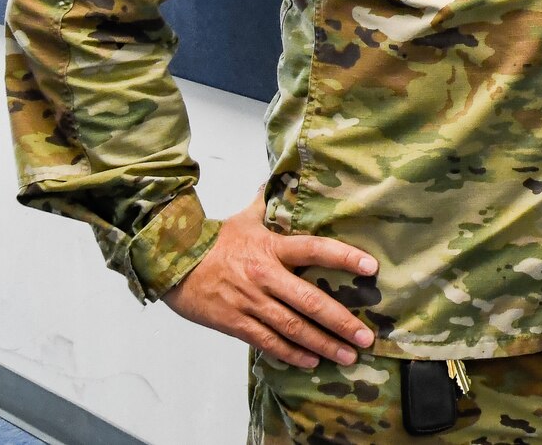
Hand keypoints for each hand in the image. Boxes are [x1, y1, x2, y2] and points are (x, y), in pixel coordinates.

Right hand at [162, 194, 378, 368]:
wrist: (170, 263)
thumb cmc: (212, 241)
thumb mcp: (244, 218)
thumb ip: (268, 204)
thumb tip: (282, 179)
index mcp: (271, 248)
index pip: (315, 249)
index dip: (345, 257)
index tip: (371, 267)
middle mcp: (266, 276)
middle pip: (310, 300)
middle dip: (341, 321)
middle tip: (365, 337)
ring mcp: (251, 302)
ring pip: (293, 327)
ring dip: (322, 344)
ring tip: (346, 356)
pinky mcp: (235, 323)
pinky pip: (268, 341)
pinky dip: (291, 353)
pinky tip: (310, 361)